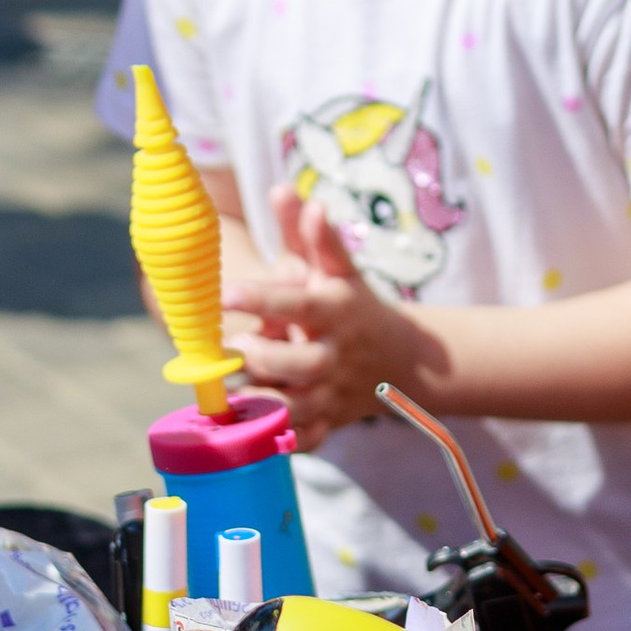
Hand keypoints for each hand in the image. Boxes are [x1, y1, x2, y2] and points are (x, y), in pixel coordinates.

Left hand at [225, 189, 426, 442]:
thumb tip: (283, 190)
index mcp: (335, 311)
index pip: (296, 304)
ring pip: (297, 407)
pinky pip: (302, 440)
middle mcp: (334, 355)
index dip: (261, 299)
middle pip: (301, 365)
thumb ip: (311, 235)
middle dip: (266, 358)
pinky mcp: (327, 423)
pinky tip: (251, 430)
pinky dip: (279, 440)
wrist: (404, 363)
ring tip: (235, 389)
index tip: (226, 293)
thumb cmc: (354, 308)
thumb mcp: (338, 270)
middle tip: (237, 348)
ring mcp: (331, 394)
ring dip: (264, 402)